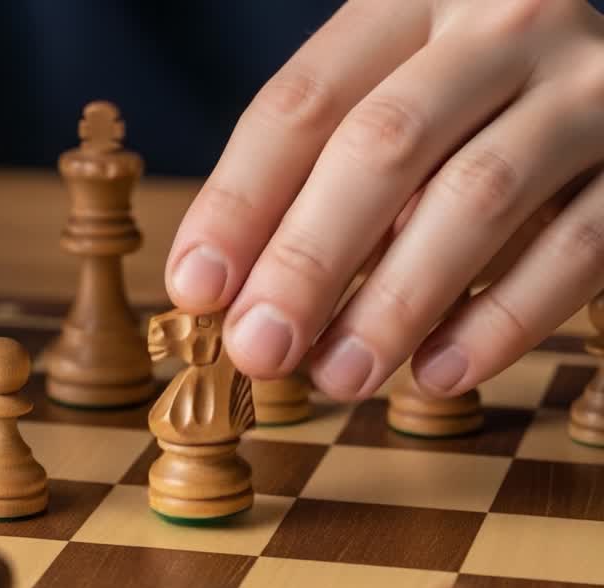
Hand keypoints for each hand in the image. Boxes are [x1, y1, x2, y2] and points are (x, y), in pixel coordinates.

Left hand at [165, 0, 603, 400]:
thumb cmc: (463, 109)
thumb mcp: (384, 107)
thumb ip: (312, 178)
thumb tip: (227, 292)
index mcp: (410, 1)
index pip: (302, 103)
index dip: (239, 201)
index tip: (197, 288)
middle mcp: (501, 25)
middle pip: (383, 144)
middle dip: (308, 259)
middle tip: (260, 347)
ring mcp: (584, 87)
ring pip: (477, 196)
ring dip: (396, 302)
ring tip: (340, 376)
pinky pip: (575, 245)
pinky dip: (503, 319)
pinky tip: (440, 373)